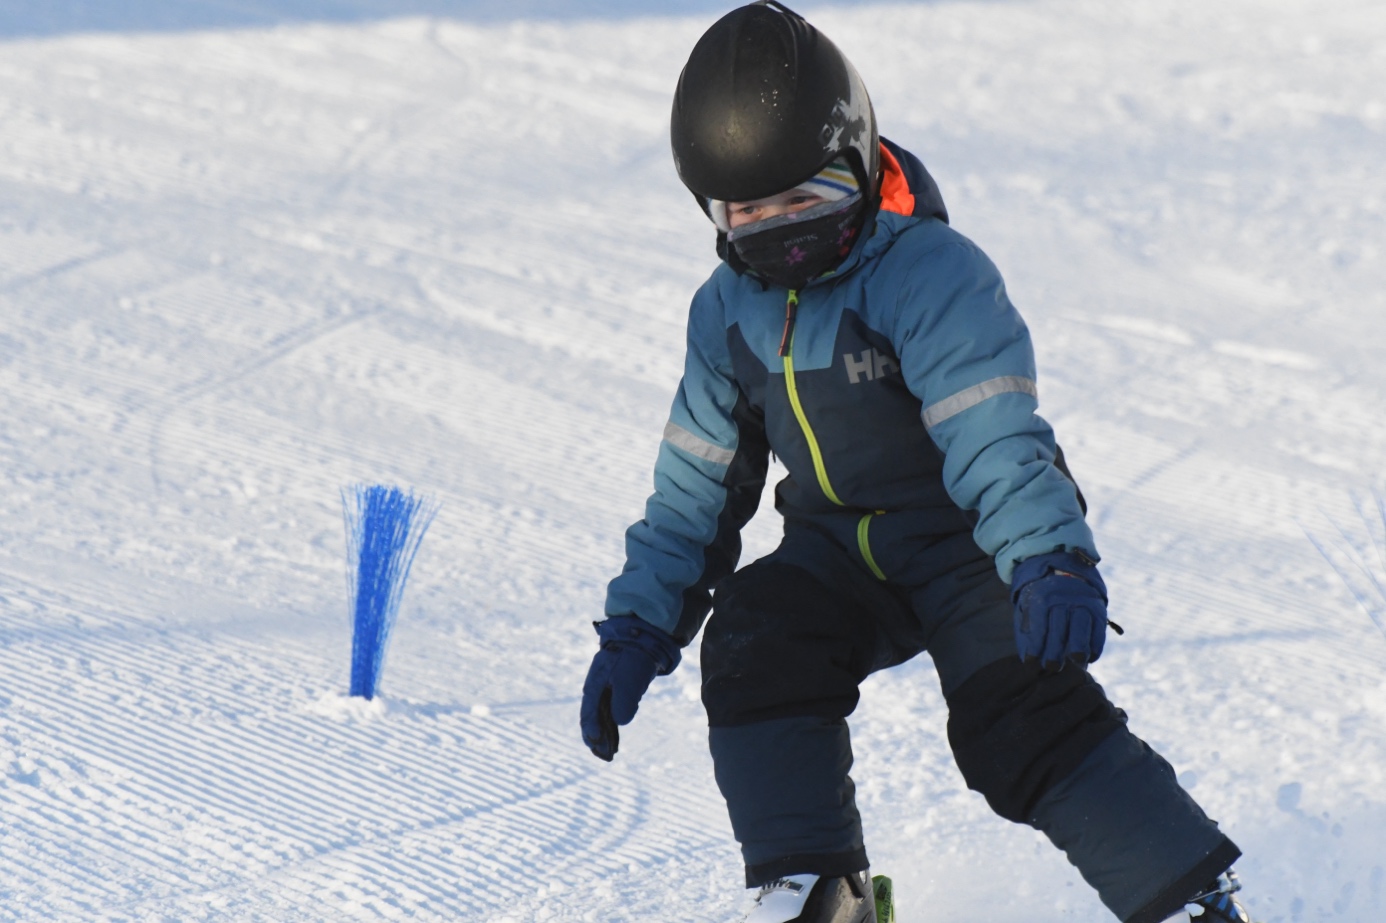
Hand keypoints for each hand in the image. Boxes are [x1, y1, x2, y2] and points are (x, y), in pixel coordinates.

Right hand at [580, 616, 680, 760]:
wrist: (641, 639)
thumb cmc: (633, 658)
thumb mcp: (629, 679)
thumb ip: (624, 701)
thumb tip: (620, 721)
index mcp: (594, 686)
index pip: (588, 713)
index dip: (592, 731)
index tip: (598, 744)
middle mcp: (596, 690)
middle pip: (591, 719)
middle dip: (596, 739)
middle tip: (604, 756)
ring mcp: (604, 690)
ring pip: (599, 718)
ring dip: (603, 736)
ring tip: (609, 753)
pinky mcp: (614, 691)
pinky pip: (608, 713)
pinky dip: (610, 727)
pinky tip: (614, 739)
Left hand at [1010, 551, 1108, 670]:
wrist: (1064, 570)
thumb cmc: (1040, 597)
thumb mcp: (1028, 605)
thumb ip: (1027, 630)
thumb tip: (1027, 659)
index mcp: (1042, 597)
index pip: (1038, 625)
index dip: (1035, 645)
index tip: (1030, 662)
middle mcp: (1063, 598)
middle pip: (1059, 628)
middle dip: (1055, 651)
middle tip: (1052, 667)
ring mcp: (1082, 601)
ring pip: (1081, 627)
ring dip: (1079, 648)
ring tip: (1075, 663)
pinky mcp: (1097, 607)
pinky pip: (1098, 628)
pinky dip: (1096, 645)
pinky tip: (1090, 657)